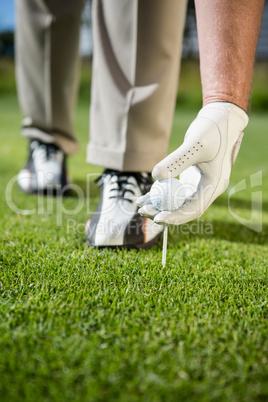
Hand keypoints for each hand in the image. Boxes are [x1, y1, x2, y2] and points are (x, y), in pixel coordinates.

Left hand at [138, 102, 247, 224]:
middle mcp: (207, 189)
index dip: (176, 216)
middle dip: (164, 213)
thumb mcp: (195, 144)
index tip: (158, 218)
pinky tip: (144, 197)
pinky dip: (160, 194)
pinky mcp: (190, 179)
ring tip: (140, 205)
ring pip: (177, 202)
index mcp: (214, 185)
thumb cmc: (211, 130)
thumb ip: (176, 161)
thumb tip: (155, 176)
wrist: (219, 119)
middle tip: (143, 211)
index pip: (194, 208)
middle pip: (184, 209)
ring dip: (159, 205)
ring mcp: (199, 185)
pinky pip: (174, 192)